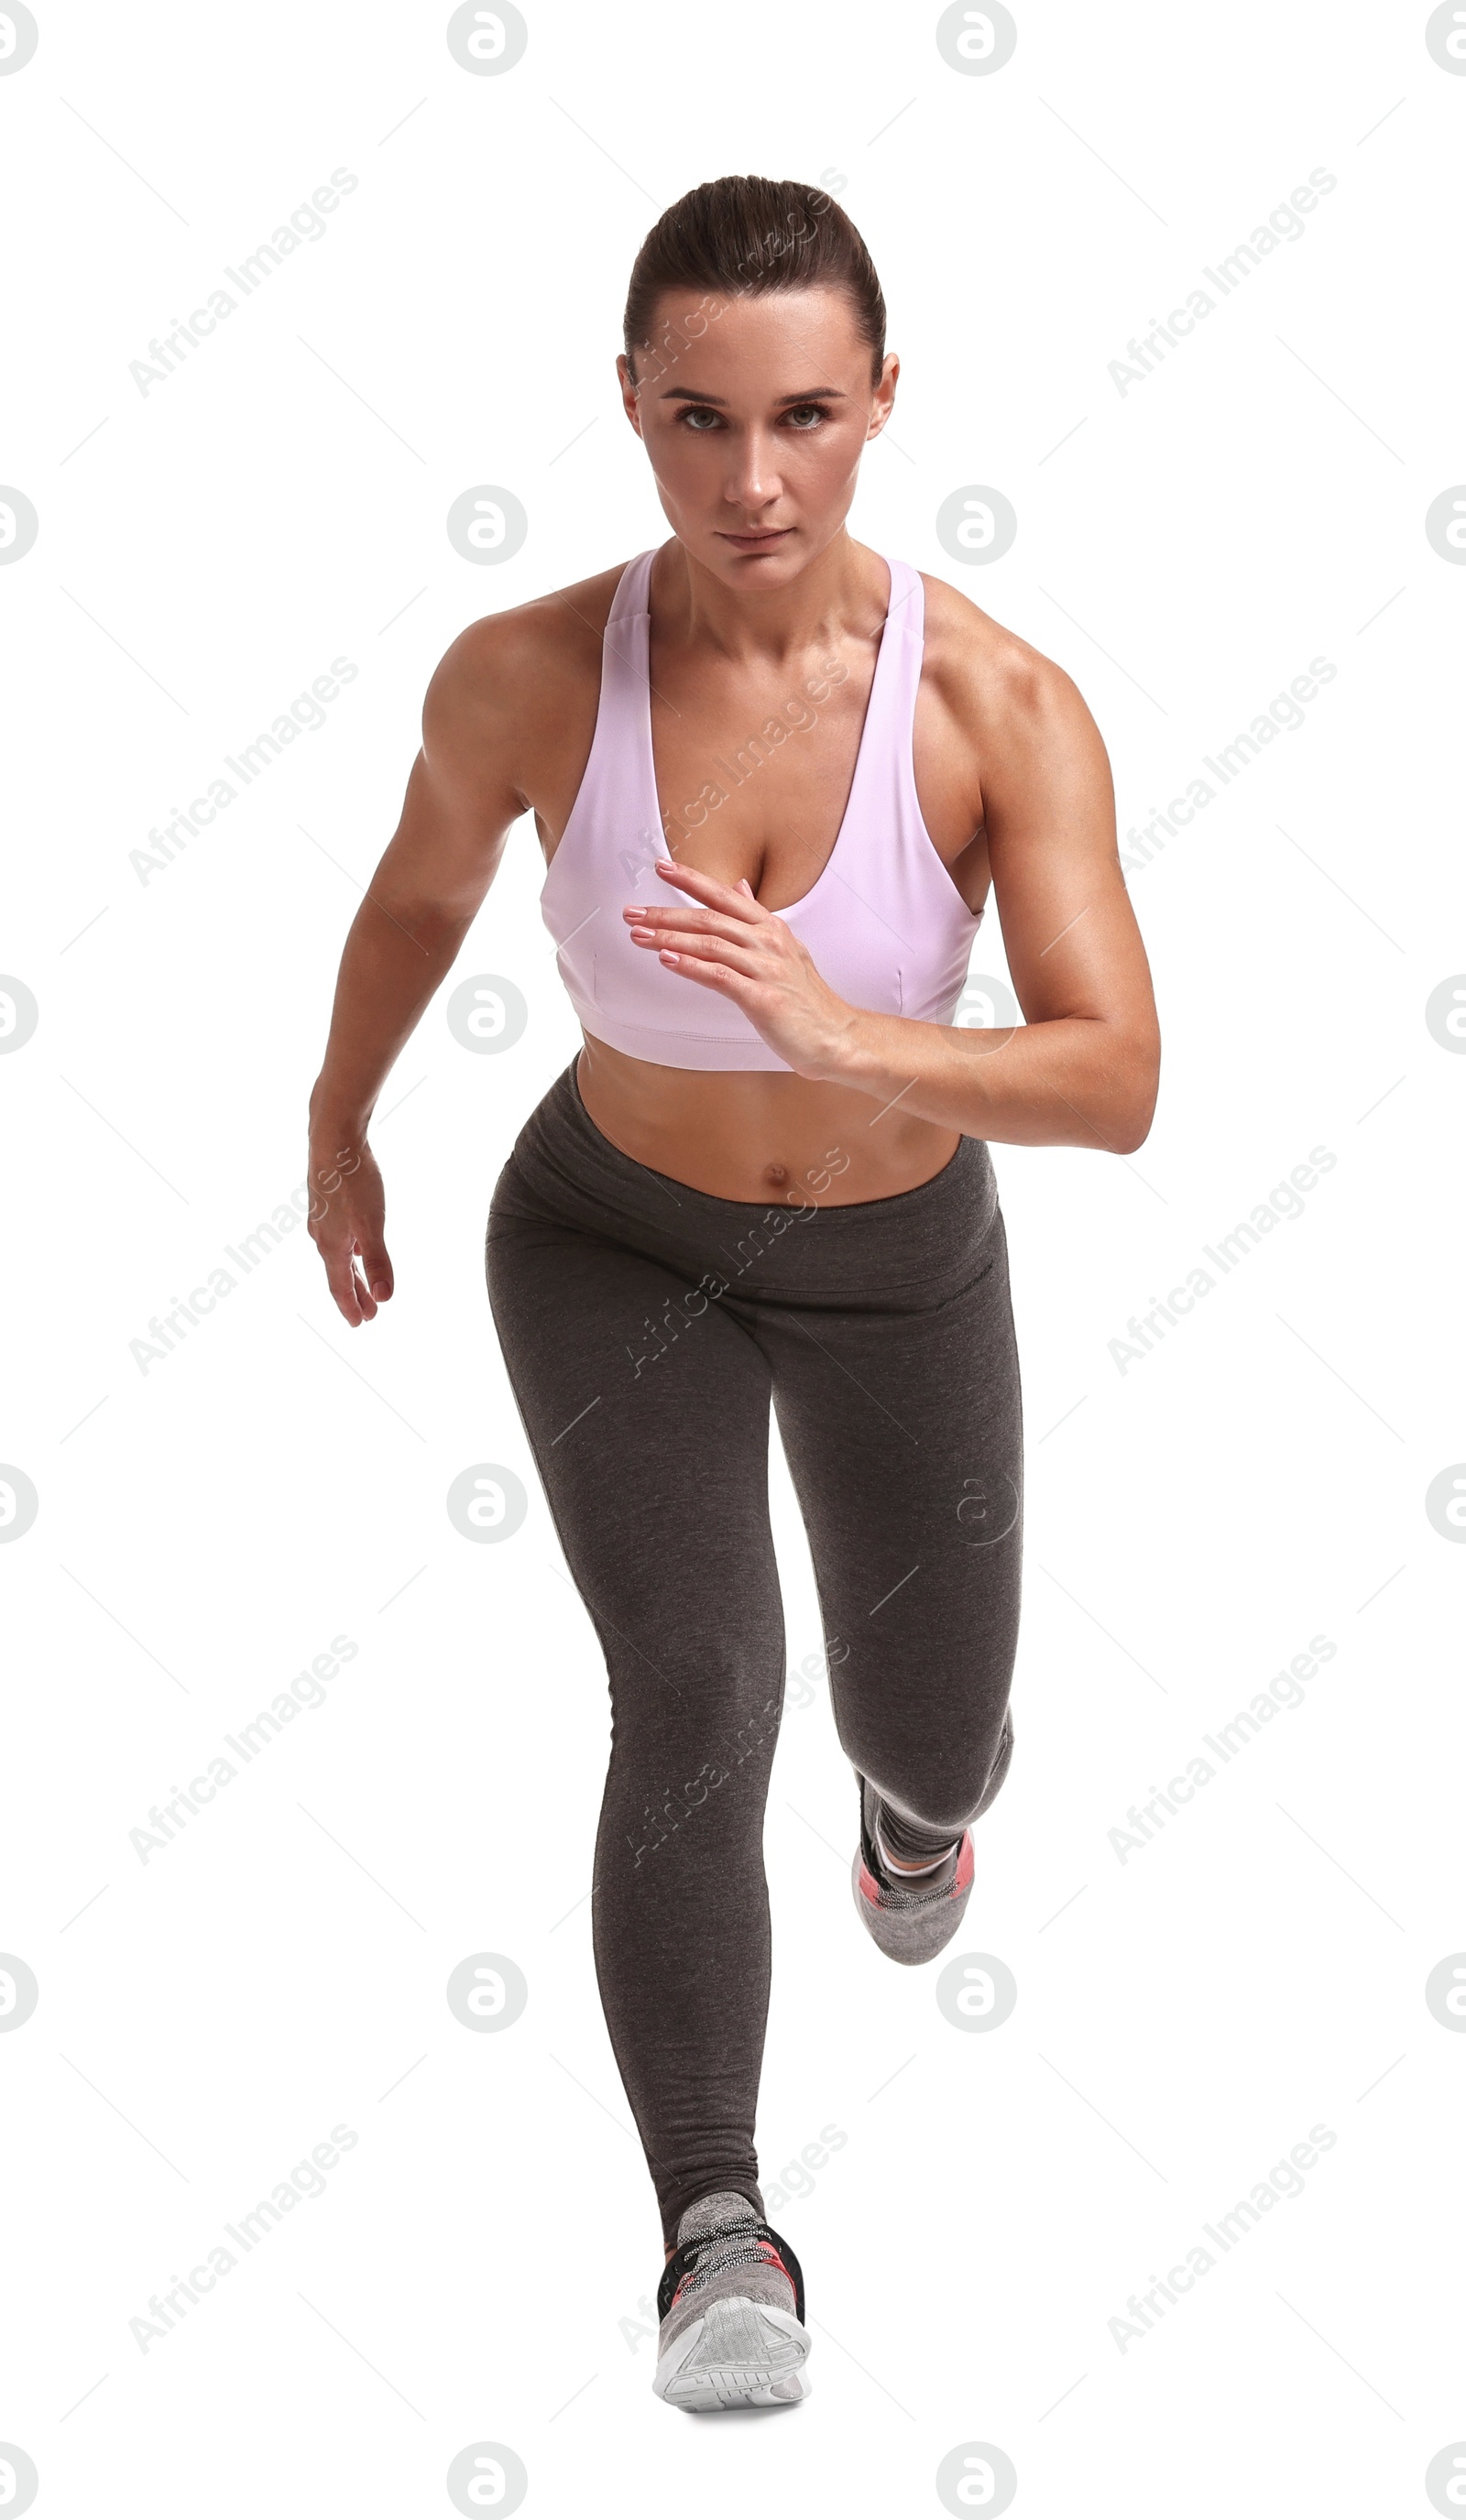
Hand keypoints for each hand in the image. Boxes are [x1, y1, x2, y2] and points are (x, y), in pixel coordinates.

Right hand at [307, 1128, 392, 1325]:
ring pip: (338, 1255)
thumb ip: (379, 1261)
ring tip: (365, 1286)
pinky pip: (338, 1237)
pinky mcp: (326, 1202)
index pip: (340, 1286)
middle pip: (339, 1274)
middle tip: (369, 1314)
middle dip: (355, 1295)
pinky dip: (349, 1252)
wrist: (332, 1138)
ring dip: (352, 1274)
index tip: (361, 1324)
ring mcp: (322, 1218)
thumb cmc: (351, 1181)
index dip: (352, 1306)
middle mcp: (322, 1236)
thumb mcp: (371, 1224)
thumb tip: (385, 1298)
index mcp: (332, 1246)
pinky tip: (357, 1247)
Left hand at [622, 858, 858, 1078]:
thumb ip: (757, 918)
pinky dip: (691, 966)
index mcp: (771, 928)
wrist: (836, 1037)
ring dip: (669, 938)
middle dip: (665, 913)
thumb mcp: (785, 949)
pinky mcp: (763, 998)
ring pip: (710, 944)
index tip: (661, 867)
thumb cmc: (807, 999)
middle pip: (709, 918)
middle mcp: (769, 942)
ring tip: (640, 936)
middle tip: (632, 912)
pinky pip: (720, 977)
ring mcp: (767, 969)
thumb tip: (738, 887)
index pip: (725, 896)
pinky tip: (668, 960)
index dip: (692, 880)